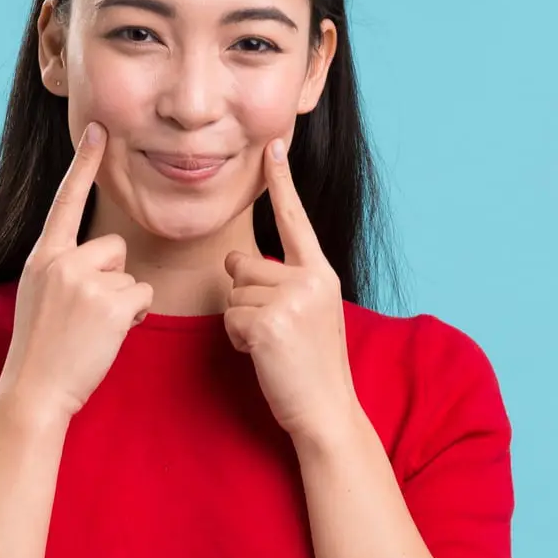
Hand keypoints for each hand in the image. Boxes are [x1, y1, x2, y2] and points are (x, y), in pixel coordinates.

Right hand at [0, 121, 154, 419]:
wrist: (35, 388)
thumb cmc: (44, 347)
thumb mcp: (40, 294)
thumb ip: (64, 268)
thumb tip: (103, 256)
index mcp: (42, 256)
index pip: (66, 201)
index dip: (83, 164)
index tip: (97, 128)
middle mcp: (60, 260)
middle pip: (115, 247)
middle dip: (113, 278)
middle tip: (88, 314)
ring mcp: (83, 280)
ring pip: (130, 275)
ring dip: (123, 302)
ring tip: (93, 328)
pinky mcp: (108, 301)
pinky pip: (142, 297)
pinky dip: (133, 318)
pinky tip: (107, 335)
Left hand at [223, 137, 356, 438]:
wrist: (327, 410)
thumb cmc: (312, 367)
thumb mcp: (307, 314)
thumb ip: (282, 282)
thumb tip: (237, 262)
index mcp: (322, 273)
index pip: (296, 221)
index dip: (283, 183)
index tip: (272, 147)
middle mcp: (311, 279)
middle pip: (243, 265)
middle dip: (245, 298)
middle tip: (275, 332)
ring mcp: (292, 299)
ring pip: (233, 293)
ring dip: (241, 322)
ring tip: (272, 346)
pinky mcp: (270, 321)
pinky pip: (231, 318)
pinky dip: (239, 341)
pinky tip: (264, 356)